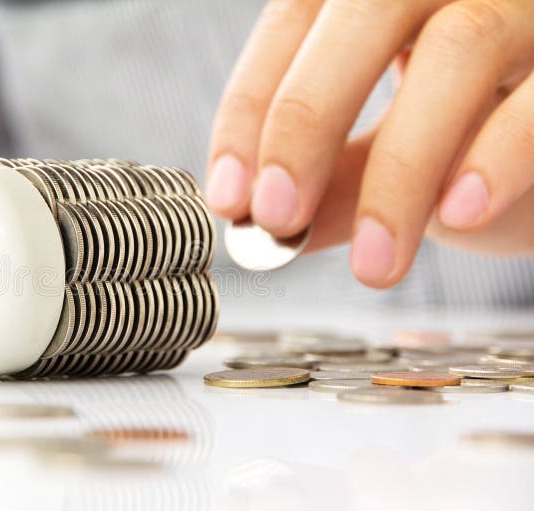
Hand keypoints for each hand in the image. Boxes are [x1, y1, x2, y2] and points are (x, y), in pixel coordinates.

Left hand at [205, 0, 533, 287]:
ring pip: (459, 49)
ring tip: (374, 262)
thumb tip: (262, 228)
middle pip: (365, 12)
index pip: (293, 20)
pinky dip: (498, 156)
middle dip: (306, 121)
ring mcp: (524, 4)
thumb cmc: (473, 127)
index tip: (229, 197)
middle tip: (277, 218)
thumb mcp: (388, 149)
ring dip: (400, 170)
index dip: (250, 109)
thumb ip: (333, 180)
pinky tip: (460, 213)